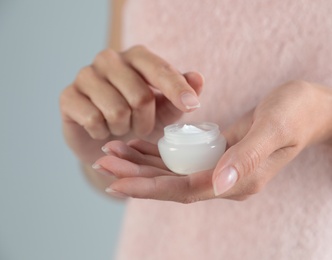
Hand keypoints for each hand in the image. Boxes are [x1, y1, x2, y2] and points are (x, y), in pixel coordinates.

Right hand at [60, 46, 202, 163]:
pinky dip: (103, 134)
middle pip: (140, 96)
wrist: (107, 140)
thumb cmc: (140, 119)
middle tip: (141, 126)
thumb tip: (197, 78)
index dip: (177, 89)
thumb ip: (182, 92)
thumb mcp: (166, 109)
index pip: (160, 70)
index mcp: (137, 57)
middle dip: (146, 122)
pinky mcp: (68, 96)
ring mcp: (86, 75)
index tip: (192, 106)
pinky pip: (94, 120)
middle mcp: (110, 59)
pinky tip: (101, 129)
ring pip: (117, 111)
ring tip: (121, 127)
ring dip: (124, 129)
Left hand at [92, 81, 331, 201]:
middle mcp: (227, 181)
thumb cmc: (297, 113)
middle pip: (173, 183)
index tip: (114, 182)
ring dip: (142, 163)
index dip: (148, 187)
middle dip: (136, 175)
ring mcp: (222, 169)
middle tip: (101, 161)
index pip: (184, 190)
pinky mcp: (220, 154)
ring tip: (111, 151)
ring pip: (174, 172)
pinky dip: (159, 152)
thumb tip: (219, 185)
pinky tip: (139, 144)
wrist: (313, 110)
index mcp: (238, 182)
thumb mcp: (275, 128)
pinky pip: (184, 158)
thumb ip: (247, 157)